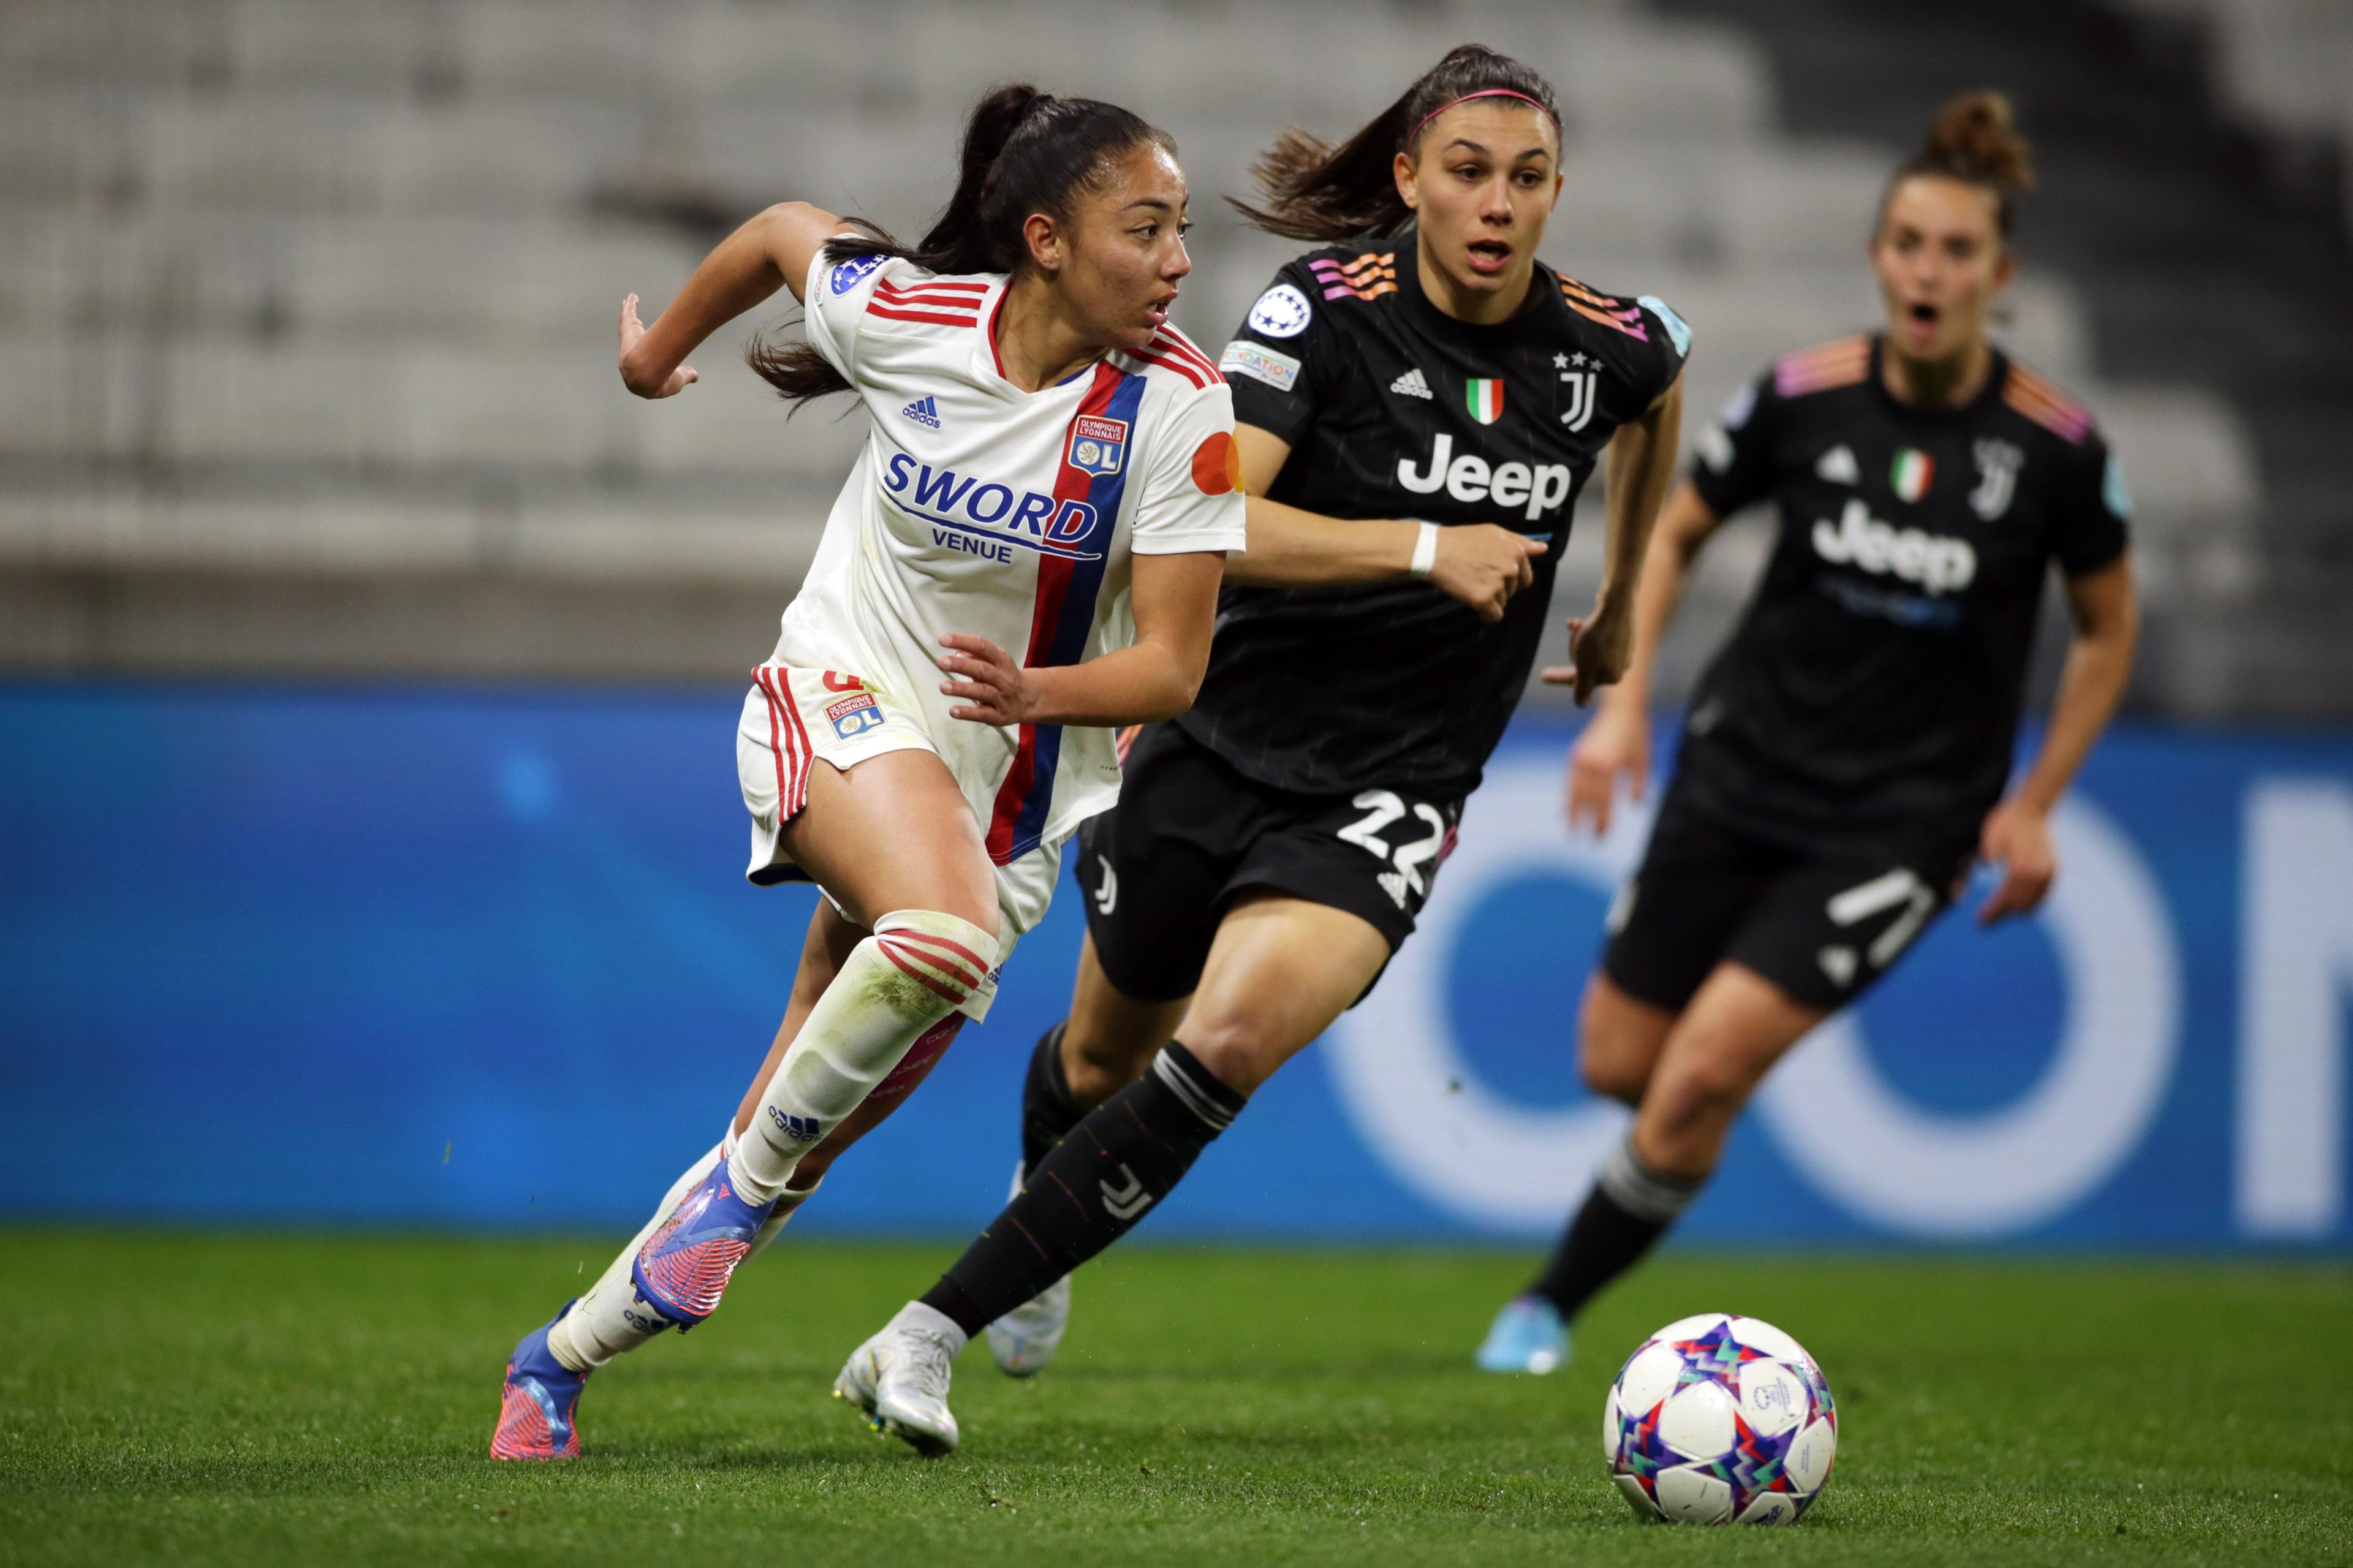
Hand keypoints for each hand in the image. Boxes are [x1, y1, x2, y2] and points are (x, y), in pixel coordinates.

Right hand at [618, 293, 697, 397]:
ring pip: (627, 325)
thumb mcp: (679, 379)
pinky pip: (628, 315)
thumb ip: (686, 375)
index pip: (640, 362)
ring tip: (628, 304)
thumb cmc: (662, 380)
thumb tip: (695, 375)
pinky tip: (633, 296)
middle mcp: (628, 356)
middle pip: (629, 339)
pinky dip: (631, 305)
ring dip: (628, 313)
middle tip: (634, 323)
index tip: (651, 352)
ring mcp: (627, 342)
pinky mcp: (629, 330)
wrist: (646, 375)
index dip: (646, 356)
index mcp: (636, 372)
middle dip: (630, 331)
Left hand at [939, 633, 1041, 725]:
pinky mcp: (998, 716)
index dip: (963, 641)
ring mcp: (1002, 698)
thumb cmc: (1002, 676)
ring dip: (961, 689)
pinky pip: (983, 714)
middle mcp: (1004, 678)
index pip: (982, 646)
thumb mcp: (994, 662)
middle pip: (982, 669)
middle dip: (961, 665)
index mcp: (1002, 660)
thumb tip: (956, 653)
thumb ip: (975, 655)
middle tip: (941, 662)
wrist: (1028, 700)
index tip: (943, 639)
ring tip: (943, 686)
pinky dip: (967, 713)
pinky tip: (953, 711)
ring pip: (982, 691)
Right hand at [1426, 524, 1545, 622]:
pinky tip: (1472, 600)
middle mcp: (1510, 567)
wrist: (1433, 550)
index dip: (1509, 579)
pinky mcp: (1483, 599)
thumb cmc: (1462, 539)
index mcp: (1516, 551)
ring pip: (1502, 603)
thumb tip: (1543, 548)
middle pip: (1513, 592)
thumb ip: (1520, 542)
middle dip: (1499, 588)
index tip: (1490, 573)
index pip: (1525, 577)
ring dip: (1489, 599)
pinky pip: (1493, 616)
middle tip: (1477, 576)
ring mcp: (1497, 584)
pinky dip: (1485, 613)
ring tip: (1470, 583)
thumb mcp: (1493, 532)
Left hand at [1540, 593, 1633, 706]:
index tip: (1543, 676)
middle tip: (1568, 637)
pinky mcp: (1621, 630)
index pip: (1582, 682)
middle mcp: (1621, 664)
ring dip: (1578, 638)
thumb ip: (1581, 686)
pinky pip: (1597, 634)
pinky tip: (1574, 622)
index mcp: (1613, 677)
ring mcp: (1623, 647)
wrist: (1617, 602)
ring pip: (1590, 647)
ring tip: (1576, 627)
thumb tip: (1581, 705)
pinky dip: (1586, 629)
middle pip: (1586, 663)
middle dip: (1573, 651)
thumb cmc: (1597, 637)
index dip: (1561, 678)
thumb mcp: (1584, 666)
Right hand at [1562, 697, 1648, 835]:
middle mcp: (1592, 762)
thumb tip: (1635, 805)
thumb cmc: (1637, 735)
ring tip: (1570, 830)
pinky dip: (1567, 796)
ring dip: (1571, 811)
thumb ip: (1638, 784)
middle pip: (1586, 798)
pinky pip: (1569, 780)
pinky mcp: (1576, 754)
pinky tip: (1565, 809)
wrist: (1621, 708)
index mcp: (1609, 765)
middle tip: (1587, 839)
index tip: (1602, 835)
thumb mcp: (1643, 761)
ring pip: (1573, 790)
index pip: (1604, 800)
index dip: (1603, 819)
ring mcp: (1581, 757)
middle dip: (1586, 820)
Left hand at [1976, 798, 2055, 923]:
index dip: (1993, 912)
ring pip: (2033, 903)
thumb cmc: (2006, 822)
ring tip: (1999, 913)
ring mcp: (2049, 872)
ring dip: (2015, 911)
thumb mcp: (1989, 838)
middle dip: (2001, 914)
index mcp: (2020, 866)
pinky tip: (2017, 905)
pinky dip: (2031, 903)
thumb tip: (1978, 876)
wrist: (2032, 809)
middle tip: (1985, 920)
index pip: (2006, 899)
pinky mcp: (2054, 869)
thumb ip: (1985, 857)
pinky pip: (2043, 895)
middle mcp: (2038, 872)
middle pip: (2019, 905)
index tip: (1980, 920)